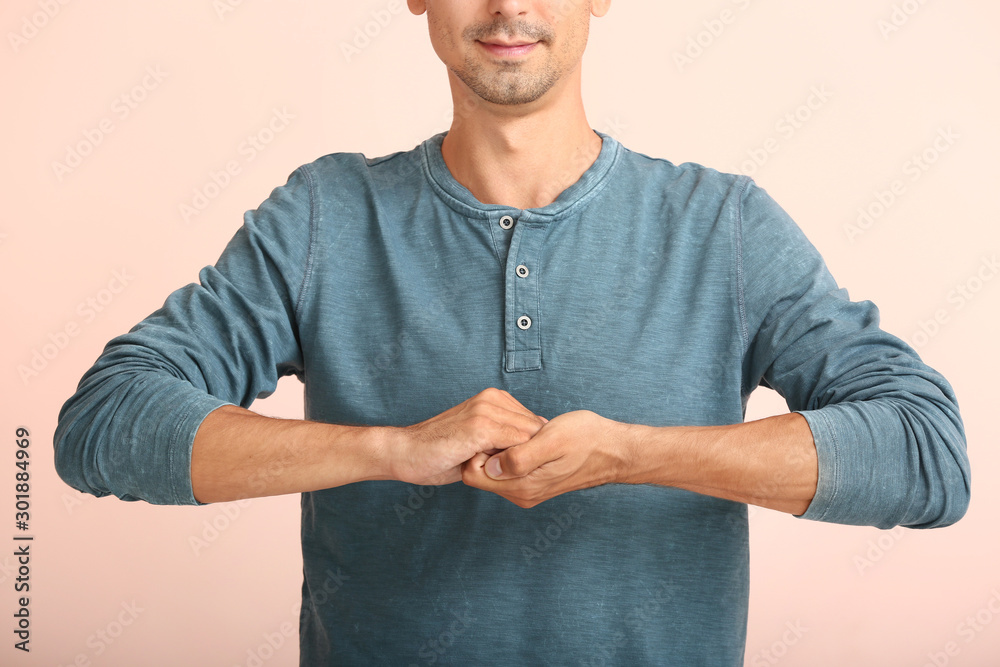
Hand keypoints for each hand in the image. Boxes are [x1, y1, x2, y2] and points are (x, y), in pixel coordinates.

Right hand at [386, 387, 547, 485]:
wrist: (406, 452)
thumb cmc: (442, 451)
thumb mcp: (480, 440)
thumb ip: (506, 436)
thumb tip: (539, 443)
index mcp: (495, 397)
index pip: (536, 424)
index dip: (530, 449)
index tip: (511, 465)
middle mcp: (493, 398)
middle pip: (536, 431)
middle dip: (528, 454)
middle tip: (501, 470)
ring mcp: (486, 410)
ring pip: (530, 439)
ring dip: (518, 460)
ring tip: (491, 468)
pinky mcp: (480, 427)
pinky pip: (516, 447)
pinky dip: (510, 464)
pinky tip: (487, 470)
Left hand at [461, 409, 633, 506]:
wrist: (614, 451)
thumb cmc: (586, 439)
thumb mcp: (552, 440)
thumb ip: (519, 457)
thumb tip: (491, 464)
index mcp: (522, 486)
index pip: (473, 474)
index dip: (478, 448)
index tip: (497, 431)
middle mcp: (521, 494)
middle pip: (480, 474)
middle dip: (488, 449)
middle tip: (510, 429)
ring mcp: (527, 491)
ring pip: (494, 472)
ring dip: (500, 450)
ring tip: (524, 434)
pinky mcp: (533, 484)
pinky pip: (508, 471)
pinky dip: (511, 454)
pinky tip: (529, 440)